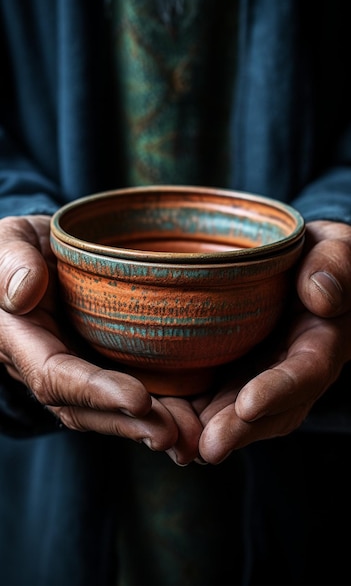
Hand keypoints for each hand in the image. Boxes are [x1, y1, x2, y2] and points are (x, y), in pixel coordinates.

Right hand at [0, 215, 204, 452]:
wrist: (38, 253)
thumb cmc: (17, 244)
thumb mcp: (8, 241)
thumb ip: (12, 262)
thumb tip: (24, 293)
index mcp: (21, 340)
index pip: (54, 375)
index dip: (94, 391)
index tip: (139, 400)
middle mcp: (49, 363)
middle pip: (85, 408)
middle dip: (129, 425)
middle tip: (175, 436)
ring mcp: (77, 367)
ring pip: (108, 410)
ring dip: (148, 427)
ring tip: (192, 439)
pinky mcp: (101, 362)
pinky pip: (127, 391)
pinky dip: (159, 409)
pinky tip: (193, 418)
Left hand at [196, 221, 350, 463]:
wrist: (297, 269)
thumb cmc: (317, 256)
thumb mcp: (334, 249)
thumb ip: (335, 267)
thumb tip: (320, 297)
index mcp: (321, 342)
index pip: (306, 372)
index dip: (280, 390)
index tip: (249, 405)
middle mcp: (291, 371)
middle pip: (271, 410)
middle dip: (238, 430)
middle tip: (206, 447)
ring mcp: (260, 376)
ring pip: (239, 415)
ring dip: (209, 433)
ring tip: (178, 447)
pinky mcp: (233, 374)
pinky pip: (214, 401)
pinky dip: (191, 418)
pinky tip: (164, 426)